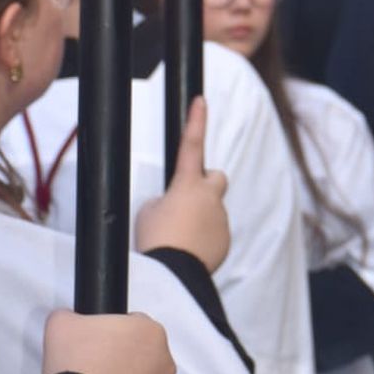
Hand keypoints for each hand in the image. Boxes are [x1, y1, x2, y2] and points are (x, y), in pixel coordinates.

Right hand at [42, 310, 175, 373]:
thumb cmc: (77, 365)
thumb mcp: (61, 326)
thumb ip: (68, 316)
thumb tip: (68, 319)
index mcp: (150, 331)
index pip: (129, 326)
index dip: (107, 337)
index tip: (90, 350)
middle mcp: (165, 361)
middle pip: (139, 357)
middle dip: (118, 363)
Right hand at [134, 99, 229, 273]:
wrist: (172, 273)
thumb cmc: (155, 239)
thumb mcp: (148, 211)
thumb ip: (164, 200)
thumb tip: (173, 205)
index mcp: (188, 184)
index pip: (191, 144)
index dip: (196, 121)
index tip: (200, 100)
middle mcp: (210, 197)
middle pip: (216, 177)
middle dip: (205, 183)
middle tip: (187, 199)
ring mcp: (221, 218)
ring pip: (212, 210)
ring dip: (199, 217)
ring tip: (178, 238)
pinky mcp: (225, 240)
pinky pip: (214, 233)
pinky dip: (203, 238)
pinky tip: (188, 251)